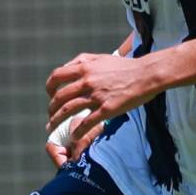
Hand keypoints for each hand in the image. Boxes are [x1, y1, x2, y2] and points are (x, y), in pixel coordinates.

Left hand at [46, 51, 170, 158]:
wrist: (146, 75)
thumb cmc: (124, 66)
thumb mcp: (100, 57)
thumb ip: (82, 60)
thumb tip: (68, 68)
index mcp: (84, 68)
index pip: (56, 76)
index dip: (49, 87)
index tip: (51, 96)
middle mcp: (86, 81)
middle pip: (59, 97)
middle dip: (51, 108)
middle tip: (50, 116)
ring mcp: (95, 96)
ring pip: (68, 110)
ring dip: (56, 120)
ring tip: (52, 128)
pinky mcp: (106, 109)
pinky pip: (86, 122)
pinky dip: (77, 131)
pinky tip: (73, 137)